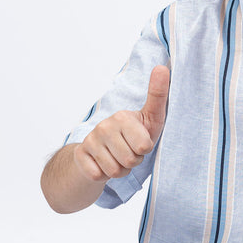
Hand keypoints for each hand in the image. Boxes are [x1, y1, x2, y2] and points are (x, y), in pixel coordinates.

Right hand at [73, 65, 169, 181]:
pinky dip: (104, 175)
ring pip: (114, 171)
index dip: (144, 151)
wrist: (101, 151)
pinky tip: (103, 164)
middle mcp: (104, 126)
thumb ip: (158, 96)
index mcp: (123, 117)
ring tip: (117, 158)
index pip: (144, 148)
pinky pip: (99, 175)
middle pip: (130, 161)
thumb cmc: (133, 136)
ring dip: (119, 170)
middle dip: (132, 162)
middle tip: (128, 152)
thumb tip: (162, 67)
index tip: (140, 143)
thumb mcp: (151, 118)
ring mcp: (90, 140)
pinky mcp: (80, 154)